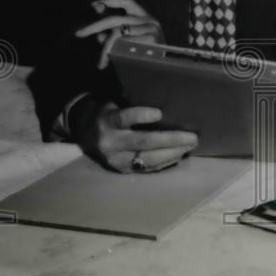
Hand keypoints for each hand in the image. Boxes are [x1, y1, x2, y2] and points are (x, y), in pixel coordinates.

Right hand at [73, 102, 197, 172]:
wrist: (83, 132)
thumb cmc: (107, 113)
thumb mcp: (113, 105)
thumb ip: (132, 106)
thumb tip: (166, 104)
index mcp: (107, 122)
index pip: (123, 118)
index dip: (141, 115)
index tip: (159, 113)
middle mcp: (110, 142)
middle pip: (143, 142)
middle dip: (171, 140)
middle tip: (192, 137)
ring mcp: (115, 160)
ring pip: (147, 159)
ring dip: (172, 153)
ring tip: (189, 146)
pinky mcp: (121, 170)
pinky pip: (146, 168)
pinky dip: (164, 162)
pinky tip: (178, 155)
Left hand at [74, 0, 163, 68]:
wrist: (169, 72)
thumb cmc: (149, 58)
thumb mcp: (132, 43)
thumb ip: (116, 37)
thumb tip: (98, 36)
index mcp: (146, 18)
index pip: (128, 2)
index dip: (110, 1)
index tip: (94, 6)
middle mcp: (150, 21)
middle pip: (116, 19)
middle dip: (94, 26)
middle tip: (78, 34)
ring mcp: (152, 30)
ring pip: (118, 32)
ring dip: (104, 46)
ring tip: (100, 61)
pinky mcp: (152, 41)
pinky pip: (125, 44)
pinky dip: (113, 52)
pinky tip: (109, 61)